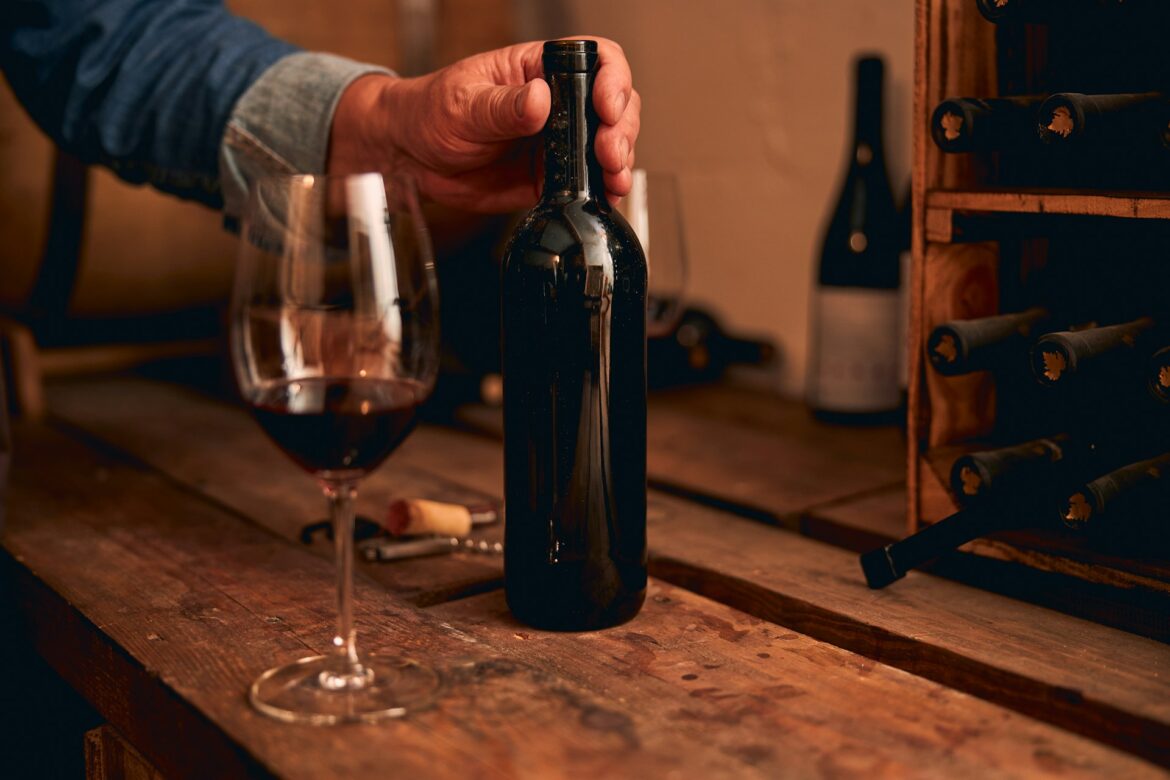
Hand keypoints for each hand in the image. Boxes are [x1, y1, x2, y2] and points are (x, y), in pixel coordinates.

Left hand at [327, 37, 639, 212]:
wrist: (409, 158)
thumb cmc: (429, 113)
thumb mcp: (462, 104)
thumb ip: (503, 106)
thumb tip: (540, 100)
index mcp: (538, 70)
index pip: (594, 59)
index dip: (612, 80)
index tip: (605, 107)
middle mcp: (557, 103)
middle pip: (614, 104)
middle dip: (621, 129)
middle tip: (608, 152)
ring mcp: (556, 141)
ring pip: (608, 145)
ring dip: (619, 163)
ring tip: (612, 178)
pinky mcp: (550, 177)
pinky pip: (587, 183)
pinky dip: (602, 192)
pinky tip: (603, 198)